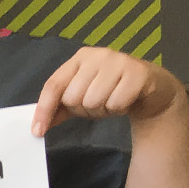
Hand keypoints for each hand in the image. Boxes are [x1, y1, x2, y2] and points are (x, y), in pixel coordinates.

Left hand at [34, 46, 183, 136]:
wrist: (151, 89)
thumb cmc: (111, 91)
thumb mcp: (81, 99)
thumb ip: (58, 109)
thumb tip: (37, 127)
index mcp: (79, 59)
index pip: (53, 85)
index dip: (44, 110)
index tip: (37, 132)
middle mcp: (98, 55)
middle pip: (73, 97)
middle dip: (83, 109)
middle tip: (98, 103)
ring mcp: (119, 61)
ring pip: (94, 101)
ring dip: (102, 109)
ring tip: (112, 101)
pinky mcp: (138, 72)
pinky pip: (116, 102)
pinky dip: (119, 108)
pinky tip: (126, 100)